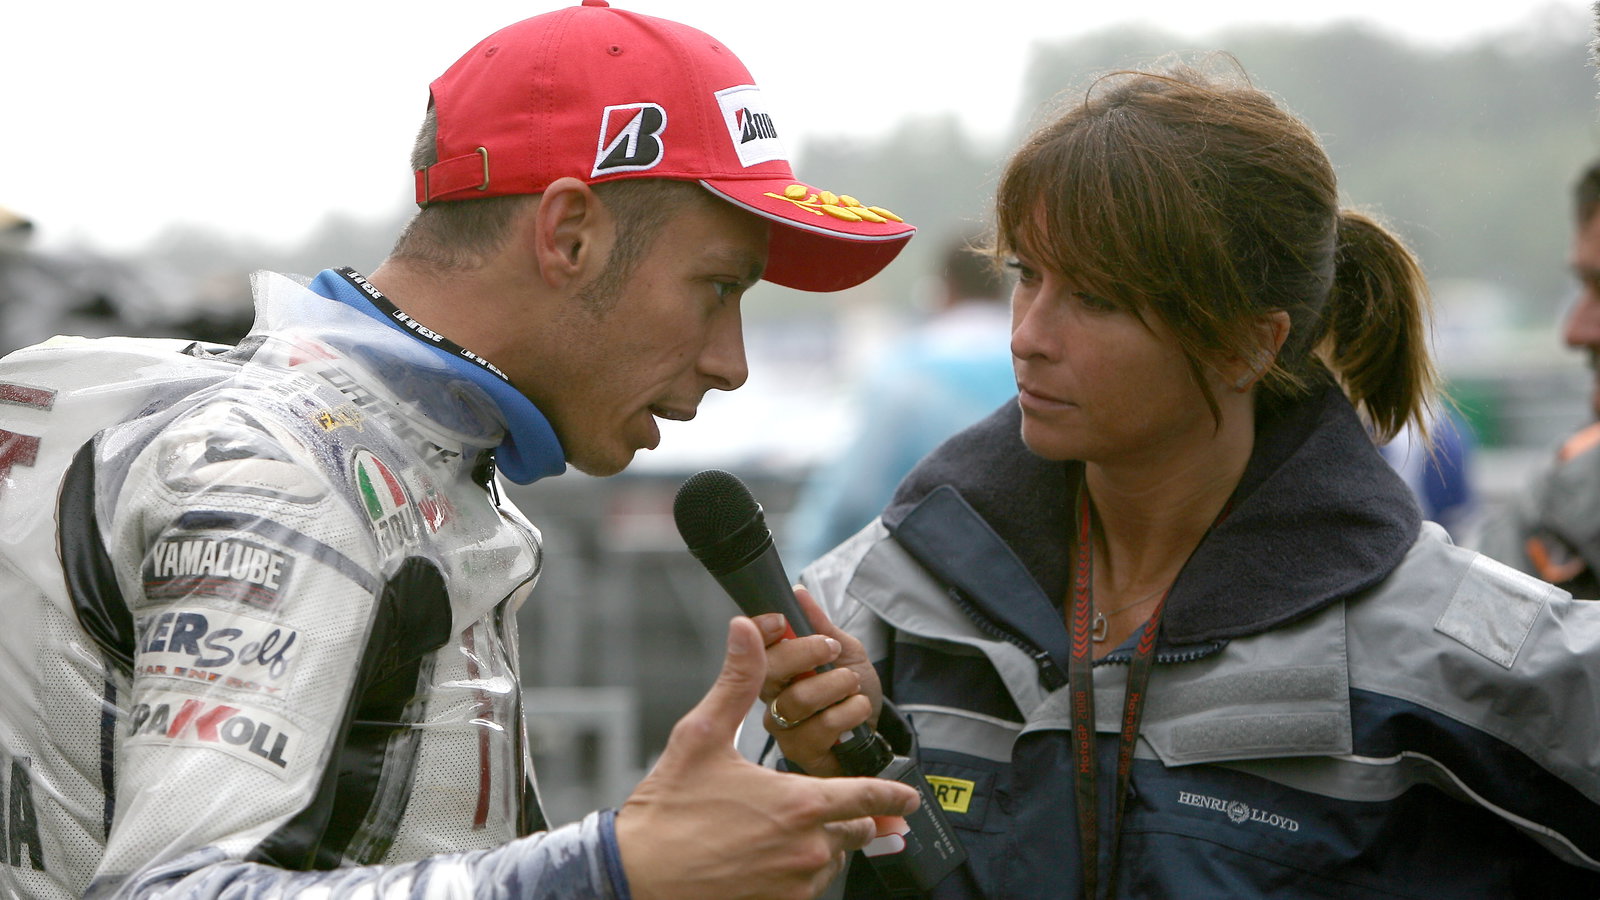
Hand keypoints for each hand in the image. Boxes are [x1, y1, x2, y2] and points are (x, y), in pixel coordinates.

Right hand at [616, 616, 918, 899]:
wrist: (637, 874)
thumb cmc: (668, 808)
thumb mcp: (702, 735)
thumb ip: (737, 681)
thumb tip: (747, 629)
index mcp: (799, 802)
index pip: (868, 795)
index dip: (893, 795)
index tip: (909, 797)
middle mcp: (807, 847)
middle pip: (857, 830)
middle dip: (854, 815)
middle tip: (845, 806)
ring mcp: (795, 884)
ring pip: (834, 859)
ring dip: (827, 842)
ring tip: (797, 828)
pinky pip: (810, 887)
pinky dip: (804, 870)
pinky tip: (777, 855)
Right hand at [757, 586, 884, 776]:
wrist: (871, 733)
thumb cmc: (850, 693)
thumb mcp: (844, 652)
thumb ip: (821, 626)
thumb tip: (798, 592)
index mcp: (776, 668)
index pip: (753, 645)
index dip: (760, 630)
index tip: (780, 620)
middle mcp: (771, 697)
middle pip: (769, 670)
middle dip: (805, 653)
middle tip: (832, 650)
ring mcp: (782, 727)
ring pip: (798, 699)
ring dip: (838, 686)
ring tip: (853, 687)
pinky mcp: (800, 752)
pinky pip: (822, 726)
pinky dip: (850, 711)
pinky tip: (856, 712)